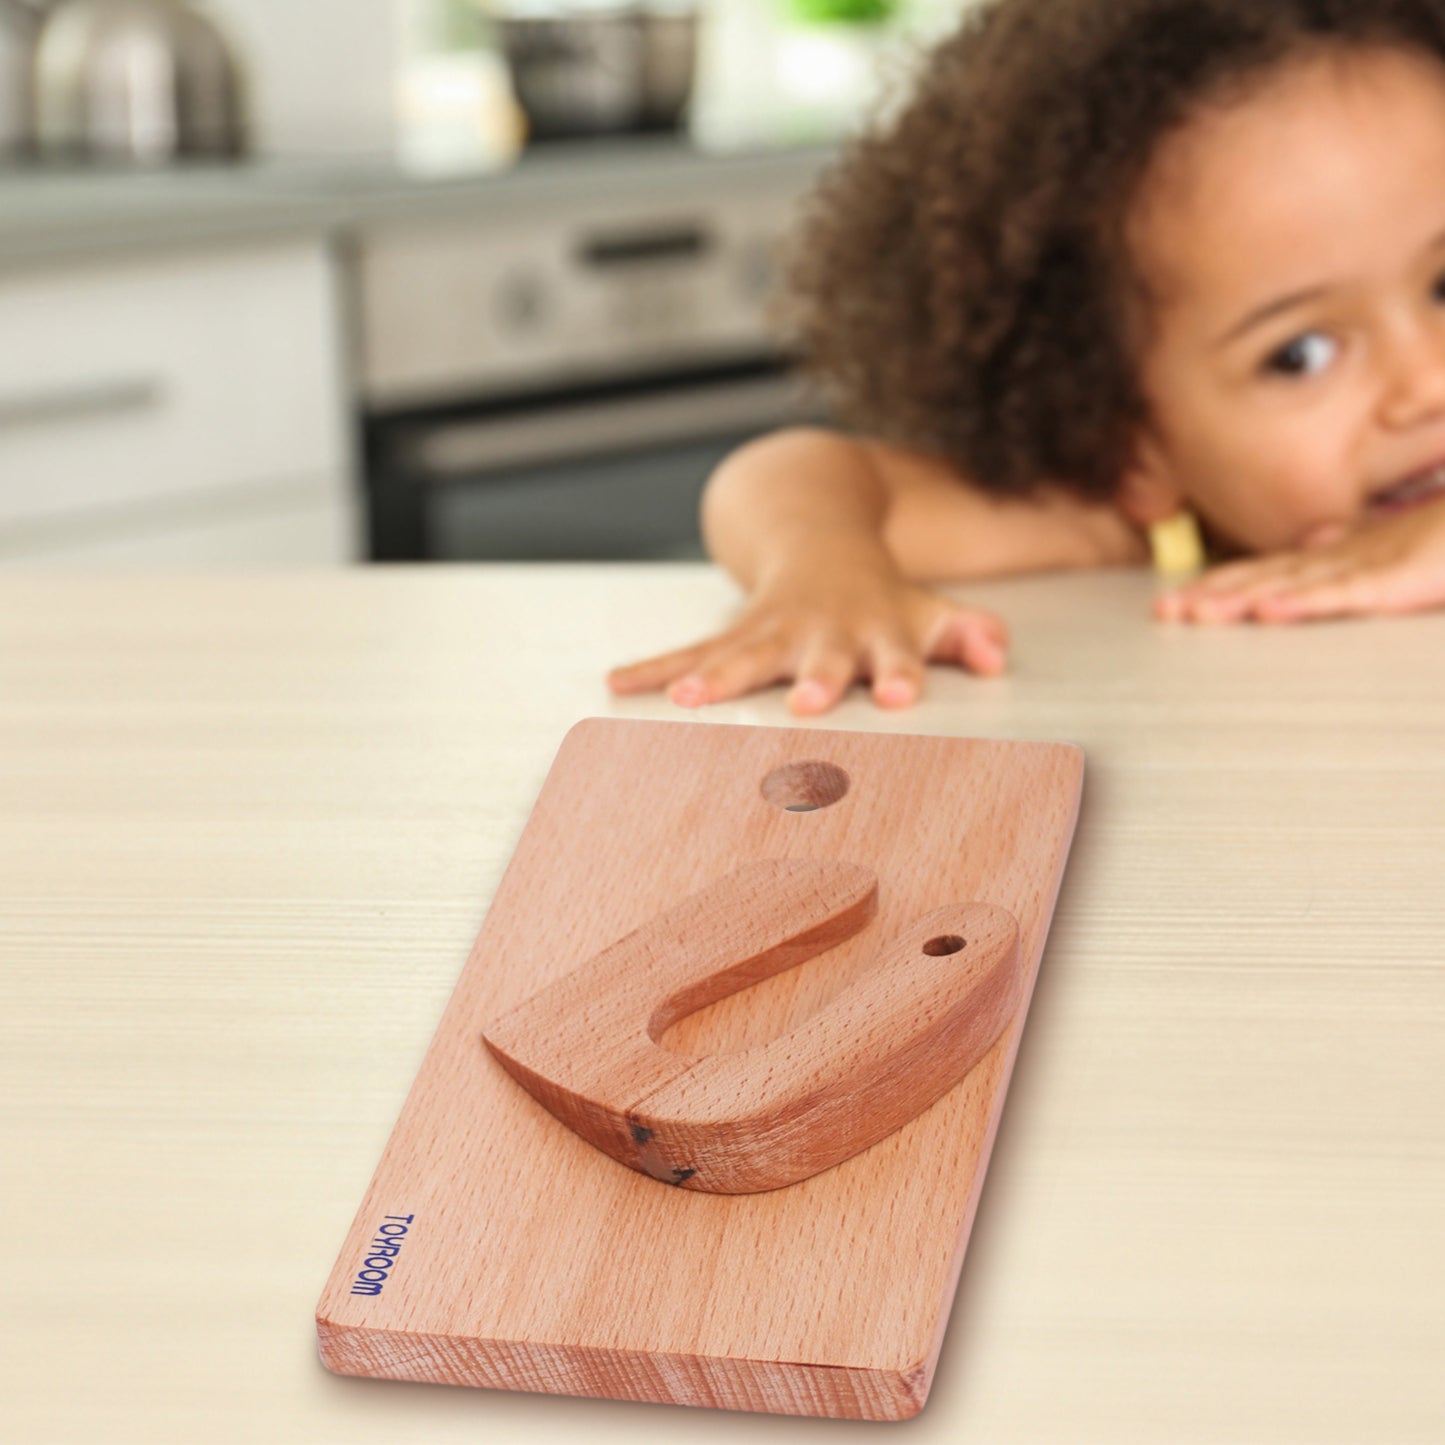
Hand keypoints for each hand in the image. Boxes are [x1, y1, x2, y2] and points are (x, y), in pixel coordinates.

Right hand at [607, 569, 1007, 714]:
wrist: (820, 533)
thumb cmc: (881, 597)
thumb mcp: (929, 611)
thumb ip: (967, 633)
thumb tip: (996, 653)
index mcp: (872, 630)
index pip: (892, 654)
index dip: (894, 673)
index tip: (896, 695)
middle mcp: (819, 630)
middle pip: (814, 657)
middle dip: (809, 679)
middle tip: (804, 705)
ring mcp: (769, 630)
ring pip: (739, 654)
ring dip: (712, 676)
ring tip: (685, 700)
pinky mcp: (729, 634)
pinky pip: (687, 652)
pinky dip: (652, 668)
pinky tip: (617, 684)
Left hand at [1154, 500, 1444, 623]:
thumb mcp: (1398, 548)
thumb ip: (1355, 556)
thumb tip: (1313, 552)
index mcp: (1345, 552)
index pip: (1271, 571)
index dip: (1222, 584)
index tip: (1178, 600)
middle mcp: (1349, 555)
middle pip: (1268, 578)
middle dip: (1214, 595)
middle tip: (1166, 611)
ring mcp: (1374, 564)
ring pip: (1294, 584)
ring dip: (1240, 599)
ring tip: (1196, 611)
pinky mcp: (1403, 577)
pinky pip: (1348, 593)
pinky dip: (1306, 601)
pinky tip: (1269, 609)